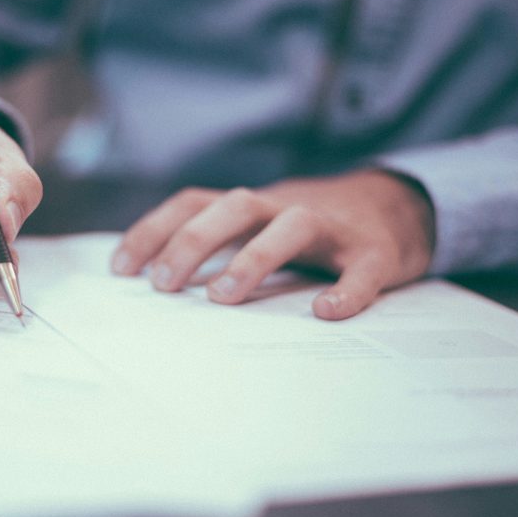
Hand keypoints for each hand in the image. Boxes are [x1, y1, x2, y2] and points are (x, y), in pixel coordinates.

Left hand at [110, 169, 434, 319]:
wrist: (397, 208)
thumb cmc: (310, 231)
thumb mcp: (259, 228)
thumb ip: (219, 246)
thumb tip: (156, 285)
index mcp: (252, 206)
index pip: (194, 203)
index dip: (154, 230)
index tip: (120, 269)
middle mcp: (286, 207)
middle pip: (235, 206)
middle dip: (193, 241)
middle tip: (163, 285)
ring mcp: (332, 228)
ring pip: (292, 225)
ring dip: (253, 257)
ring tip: (222, 297)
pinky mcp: (375, 252)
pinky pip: (361, 269)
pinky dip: (346, 290)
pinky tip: (326, 313)